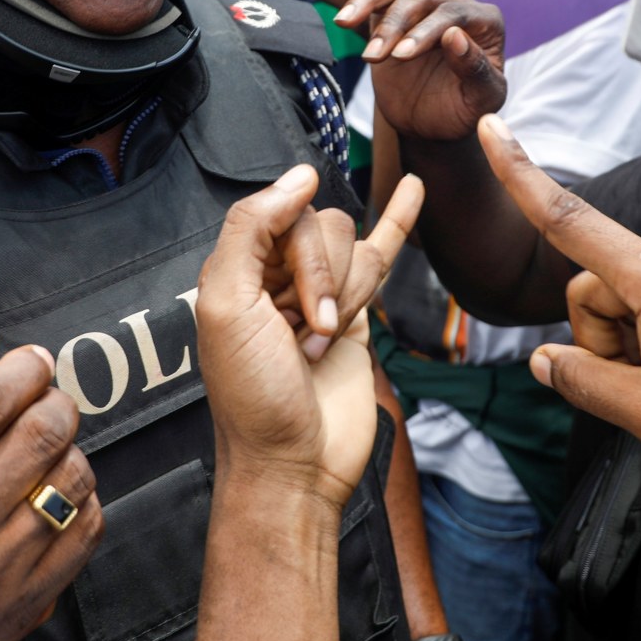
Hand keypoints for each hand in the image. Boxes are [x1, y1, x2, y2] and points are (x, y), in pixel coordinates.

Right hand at [0, 329, 100, 640]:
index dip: (23, 368)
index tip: (28, 362)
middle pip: (40, 434)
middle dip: (52, 399)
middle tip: (38, 399)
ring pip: (72, 478)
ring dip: (66, 447)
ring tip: (37, 449)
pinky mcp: (22, 608)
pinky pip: (87, 528)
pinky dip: (80, 497)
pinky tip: (46, 492)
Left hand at [196, 166, 424, 508]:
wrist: (296, 464)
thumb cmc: (253, 399)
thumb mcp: (227, 307)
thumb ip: (250, 229)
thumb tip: (301, 176)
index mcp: (238, 268)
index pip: (283, 212)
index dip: (299, 252)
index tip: (291, 303)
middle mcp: (278, 274)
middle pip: (324, 227)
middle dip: (323, 279)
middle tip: (307, 334)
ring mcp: (323, 292)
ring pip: (355, 248)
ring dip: (348, 297)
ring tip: (320, 346)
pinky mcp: (361, 314)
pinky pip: (382, 253)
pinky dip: (398, 220)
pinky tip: (412, 189)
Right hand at [331, 0, 505, 139]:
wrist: (433, 122)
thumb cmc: (464, 109)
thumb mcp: (480, 100)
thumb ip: (474, 69)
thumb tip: (455, 36)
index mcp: (485, 21)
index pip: (454, 14)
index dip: (426, 32)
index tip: (401, 56)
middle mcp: (455, 3)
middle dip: (394, 25)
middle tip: (374, 58)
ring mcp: (422, 4)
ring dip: (367, 2)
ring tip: (345, 22)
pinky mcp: (392, 10)